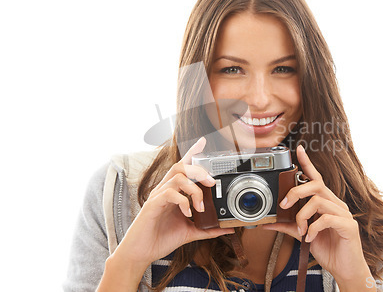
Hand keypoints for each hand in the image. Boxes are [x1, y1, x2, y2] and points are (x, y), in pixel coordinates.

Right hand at [113, 137, 234, 269]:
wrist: (141, 253)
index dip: (192, 153)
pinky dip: (183, 202)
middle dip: (199, 170)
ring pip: (177, 177)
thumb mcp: (190, 232)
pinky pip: (169, 194)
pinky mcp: (153, 205)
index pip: (182, 166)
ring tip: (200, 206)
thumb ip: (208, 228)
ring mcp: (158, 196)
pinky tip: (188, 214)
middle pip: (181, 166)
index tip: (203, 142)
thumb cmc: (161, 238)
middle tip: (211, 183)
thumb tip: (227, 229)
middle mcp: (164, 190)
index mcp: (173, 192)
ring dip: (194, 189)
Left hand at [263, 145, 373, 289]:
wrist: (345, 270)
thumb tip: (268, 223)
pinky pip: (326, 219)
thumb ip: (288, 227)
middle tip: (285, 205)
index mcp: (326, 203)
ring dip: (302, 216)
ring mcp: (344, 214)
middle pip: (316, 185)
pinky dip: (314, 228)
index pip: (316, 178)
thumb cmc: (328, 250)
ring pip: (318, 201)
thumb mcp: (304, 236)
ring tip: (301, 230)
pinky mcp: (348, 226)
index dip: (307, 163)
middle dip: (296, 191)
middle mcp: (336, 204)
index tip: (298, 150)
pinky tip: (310, 238)